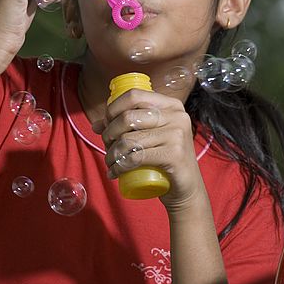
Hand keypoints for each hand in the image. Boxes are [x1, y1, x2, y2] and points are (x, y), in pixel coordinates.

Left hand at [92, 88, 207, 212]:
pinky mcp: (174, 155)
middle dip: (109, 133)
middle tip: (106, 147)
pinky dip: (119, 166)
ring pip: (129, 139)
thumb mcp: (150, 137)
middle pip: (128, 117)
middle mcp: (176, 116)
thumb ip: (128, 126)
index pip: (134, 95)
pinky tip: (114, 172)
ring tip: (110, 162)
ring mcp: (177, 135)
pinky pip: (136, 158)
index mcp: (170, 105)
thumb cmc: (165, 159)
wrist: (187, 188)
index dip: (113, 108)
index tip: (106, 124)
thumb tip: (97, 125)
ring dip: (112, 154)